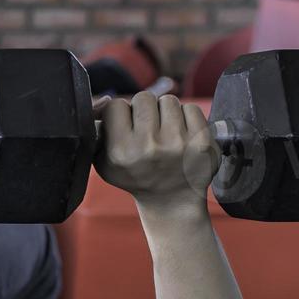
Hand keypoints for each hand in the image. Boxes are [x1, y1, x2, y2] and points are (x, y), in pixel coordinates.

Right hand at [93, 92, 219, 212]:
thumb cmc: (136, 176)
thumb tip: (104, 100)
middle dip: (144, 110)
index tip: (126, 126)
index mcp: (121, 152)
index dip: (121, 113)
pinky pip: (191, 108)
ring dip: (166, 112)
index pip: (116, 105)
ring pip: (168, 100)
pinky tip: (182, 135)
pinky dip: (186, 117)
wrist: (172, 200)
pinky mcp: (201, 142)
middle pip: (144, 98)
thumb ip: (97, 132)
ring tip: (165, 133)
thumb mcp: (105, 162)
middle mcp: (149, 147)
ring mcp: (178, 143)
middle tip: (148, 128)